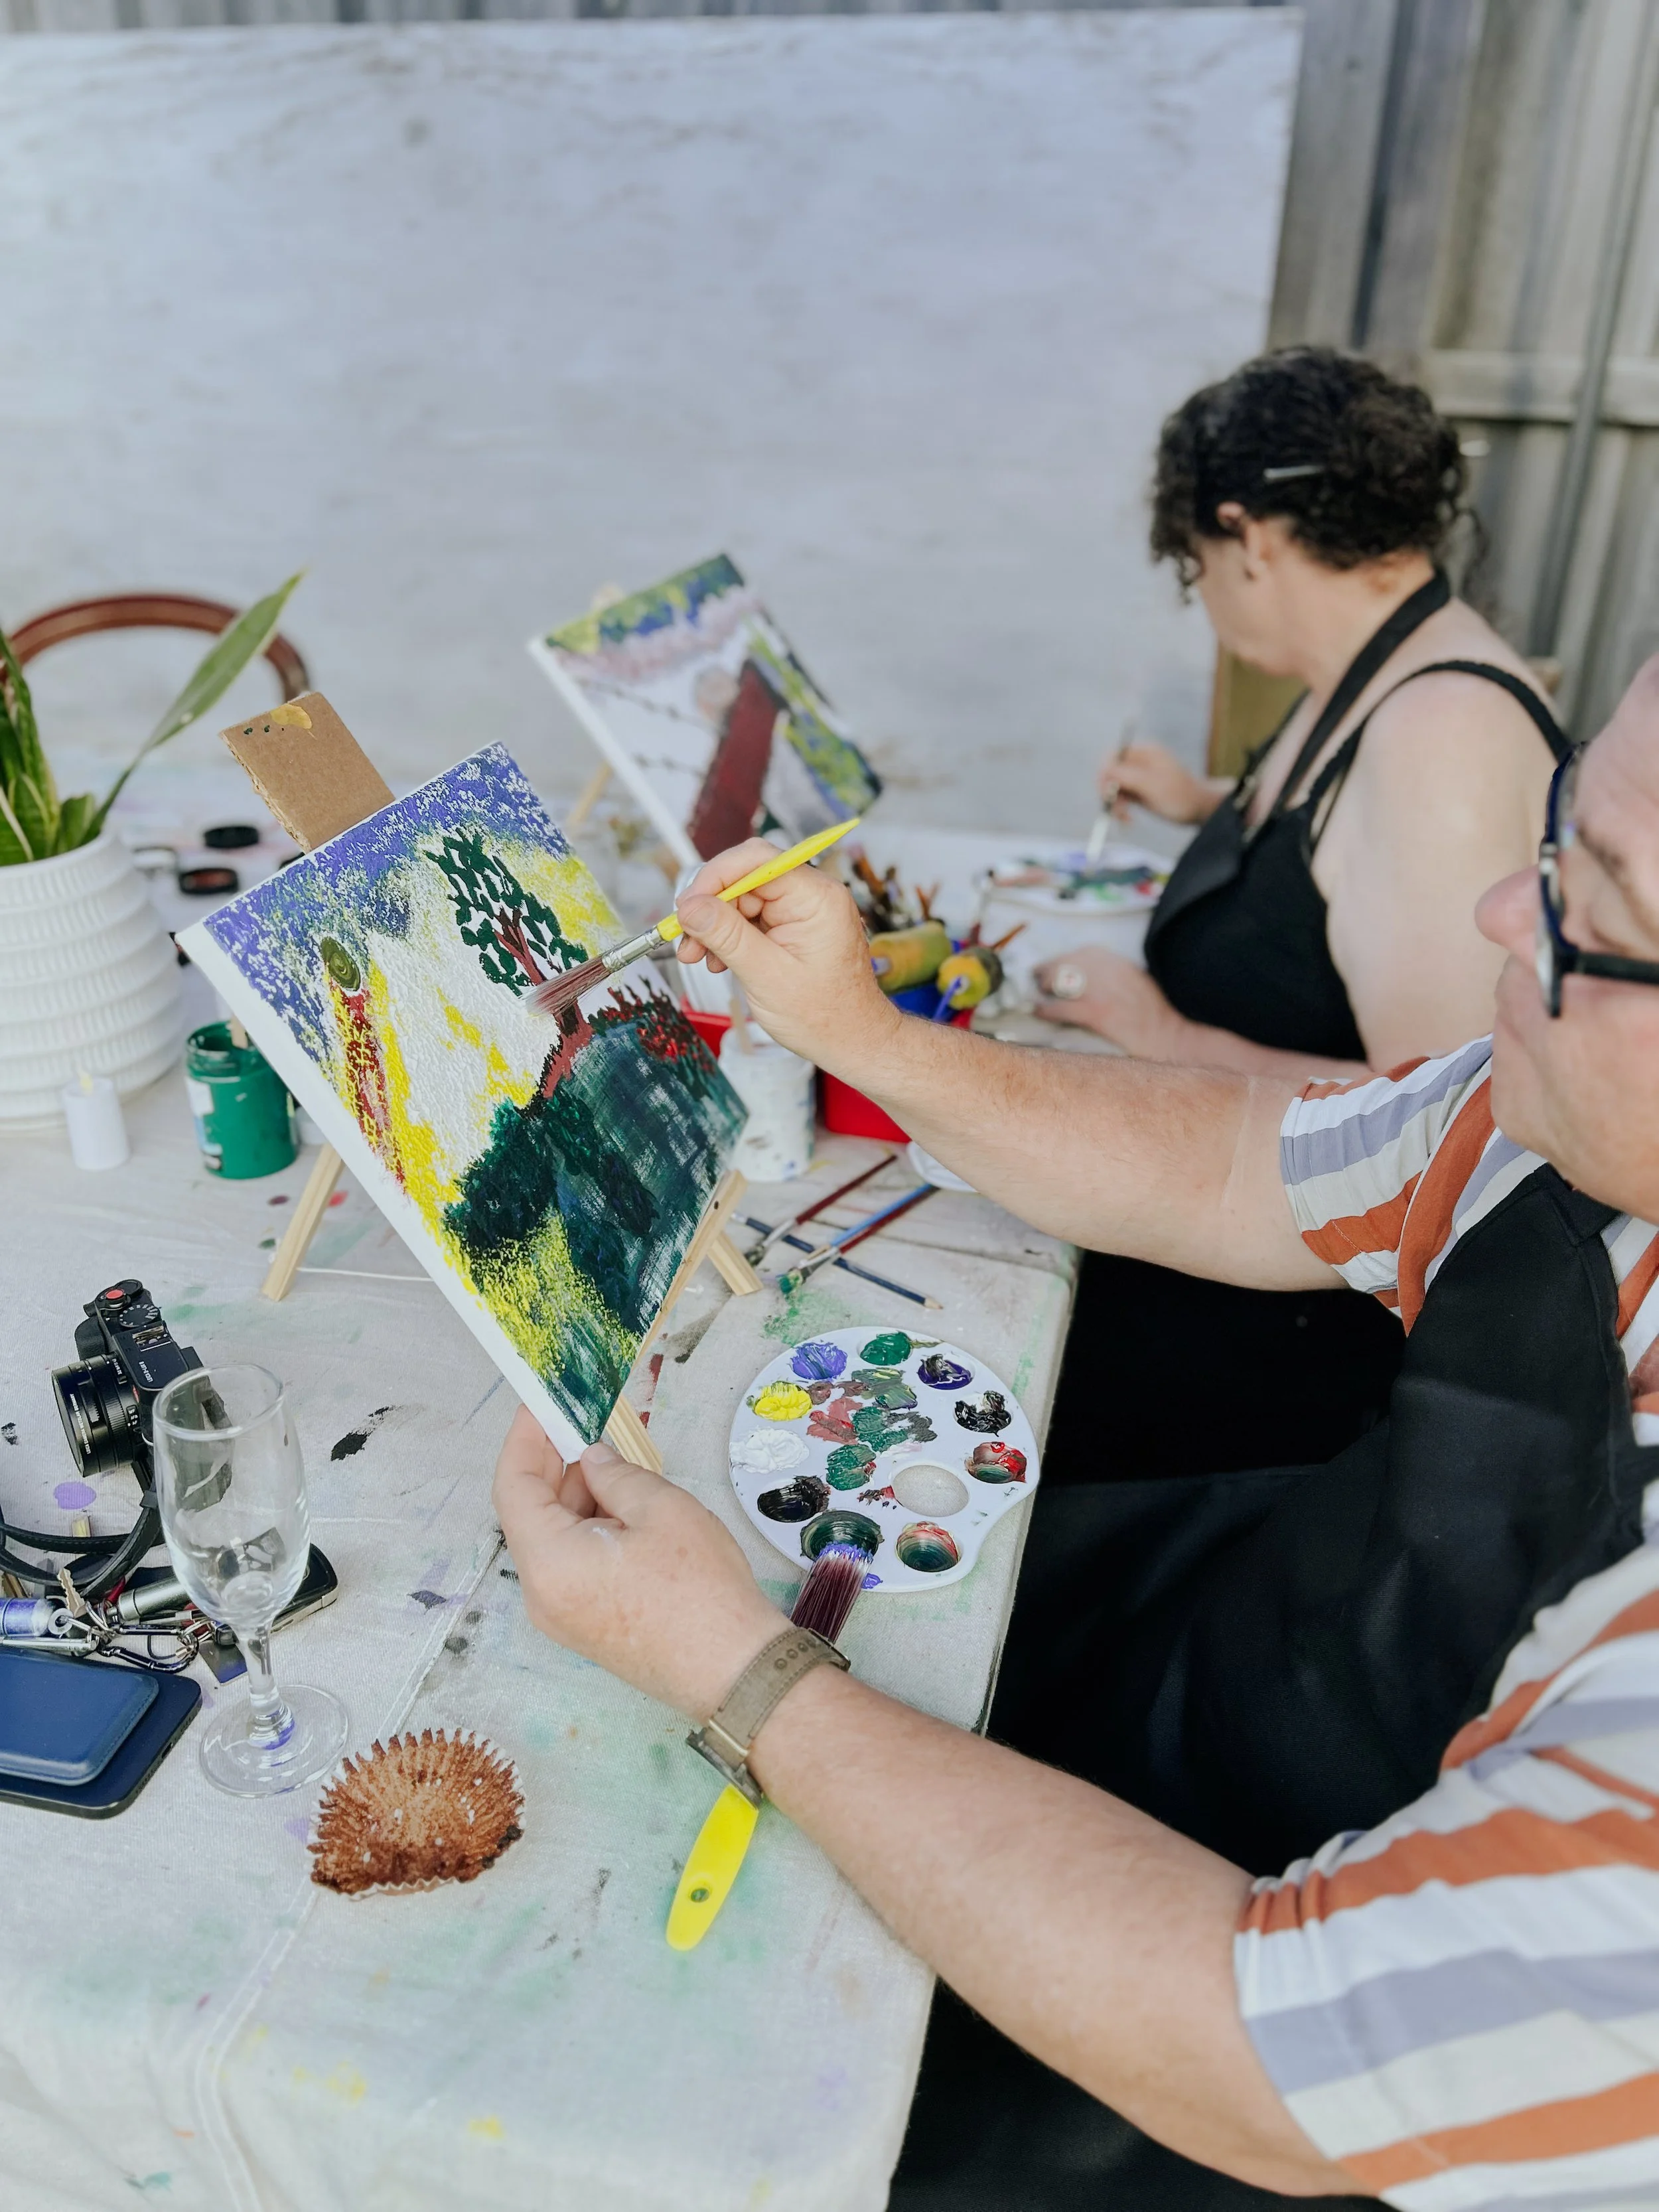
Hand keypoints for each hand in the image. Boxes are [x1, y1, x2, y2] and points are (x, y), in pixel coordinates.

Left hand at [493, 1406, 783, 1718]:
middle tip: (585, 1420)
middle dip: (554, 1463)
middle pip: (530, 1514)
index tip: (542, 1403)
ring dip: (577, 1495)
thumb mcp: (660, 1509)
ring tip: (617, 1460)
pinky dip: (588, 1527)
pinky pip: (571, 1563)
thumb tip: (591, 1459)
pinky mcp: (585, 1625)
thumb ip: (615, 1474)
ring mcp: (562, 1615)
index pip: (513, 1487)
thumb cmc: (699, 1587)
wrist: (734, 1670)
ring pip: (554, 1539)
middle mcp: (542, 1594)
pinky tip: (623, 1503)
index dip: (524, 1438)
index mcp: (549, 1563)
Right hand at [672, 837, 899, 1074]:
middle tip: (686, 940)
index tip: (687, 907)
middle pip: (745, 877)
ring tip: (699, 957)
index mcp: (817, 898)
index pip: (757, 860)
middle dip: (710, 907)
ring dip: (715, 925)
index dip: (714, 878)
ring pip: (743, 899)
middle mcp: (813, 895)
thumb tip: (689, 906)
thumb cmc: (823, 1017)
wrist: (851, 1041)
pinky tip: (719, 960)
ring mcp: (803, 909)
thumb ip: (726, 935)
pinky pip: (751, 917)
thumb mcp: (766, 976)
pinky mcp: (793, 925)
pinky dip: (729, 936)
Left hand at [1033, 946, 1182, 1056]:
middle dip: (1047, 971)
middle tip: (1037, 981)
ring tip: (1038, 995)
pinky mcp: (1097, 1012)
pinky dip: (1046, 1010)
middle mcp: (1107, 968)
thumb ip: (1111, 972)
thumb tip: (1083, 973)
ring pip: (1059, 980)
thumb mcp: (1134, 979)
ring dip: (1045, 987)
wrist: (1170, 1035)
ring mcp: (1101, 990)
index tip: (1050, 967)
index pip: (1080, 953)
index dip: (1061, 960)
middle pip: (1064, 962)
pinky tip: (1038, 1012)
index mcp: (1117, 960)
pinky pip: (1061, 1008)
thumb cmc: (1154, 1012)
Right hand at [1099, 741, 1215, 826]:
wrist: (1199, 810)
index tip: (1106, 791)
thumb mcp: (1151, 785)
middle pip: (1111, 772)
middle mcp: (1140, 762)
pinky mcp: (1139, 792)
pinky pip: (1121, 798)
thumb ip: (1127, 775)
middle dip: (1110, 792)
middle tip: (1115, 809)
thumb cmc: (1179, 796)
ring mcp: (1139, 778)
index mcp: (1145, 753)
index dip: (1106, 773)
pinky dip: (1121, 809)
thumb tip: (1104, 768)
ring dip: (1115, 804)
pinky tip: (1127, 820)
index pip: (1113, 756)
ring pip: (1114, 787)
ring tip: (1125, 818)